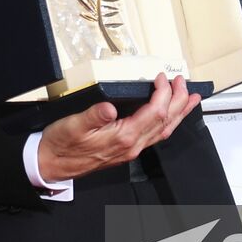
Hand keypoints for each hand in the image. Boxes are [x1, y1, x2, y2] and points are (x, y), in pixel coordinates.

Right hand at [37, 73, 200, 181]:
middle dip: (179, 101)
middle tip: (184, 83)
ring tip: (190, 100)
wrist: (52, 164)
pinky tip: (168, 116)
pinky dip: (167, 123)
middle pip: (166, 122)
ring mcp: (131, 150)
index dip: (163, 93)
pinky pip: (155, 136)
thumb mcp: (73, 125)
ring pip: (164, 131)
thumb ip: (94, 116)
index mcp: (123, 137)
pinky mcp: (126, 150)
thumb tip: (110, 107)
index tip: (162, 77)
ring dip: (179, 113)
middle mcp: (132, 145)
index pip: (155, 112)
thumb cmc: (61, 144)